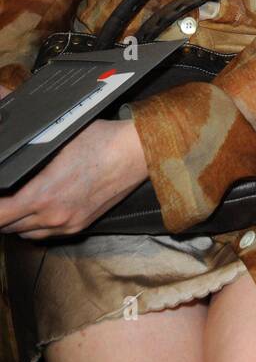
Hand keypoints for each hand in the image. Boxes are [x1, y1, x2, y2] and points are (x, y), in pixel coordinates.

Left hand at [0, 117, 148, 239]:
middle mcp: (52, 215)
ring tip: (14, 203)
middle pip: (7, 226)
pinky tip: (35, 210)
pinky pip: (45, 235)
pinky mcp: (79, 226)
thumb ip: (27, 146)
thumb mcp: (58, 136)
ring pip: (24, 233)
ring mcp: (66, 224)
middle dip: (2, 211)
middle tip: (3, 195)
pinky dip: (34, 226)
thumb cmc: (101, 140)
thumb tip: (7, 126)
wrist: (137, 152)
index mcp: (42, 194)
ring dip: (15, 221)